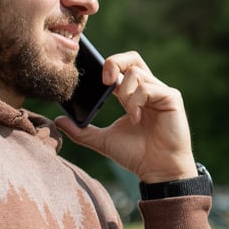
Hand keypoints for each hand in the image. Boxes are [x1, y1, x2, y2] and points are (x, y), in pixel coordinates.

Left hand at [53, 49, 195, 182]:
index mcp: (133, 95)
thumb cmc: (136, 155)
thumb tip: (58, 121)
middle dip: (115, 62)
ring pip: (136, 73)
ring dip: (125, 93)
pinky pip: (147, 88)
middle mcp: (148, 89)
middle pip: (132, 58)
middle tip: (105, 80)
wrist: (157, 171)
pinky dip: (136, 102)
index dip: (107, 65)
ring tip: (129, 115)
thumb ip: (81, 131)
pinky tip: (137, 119)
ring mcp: (161, 92)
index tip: (93, 78)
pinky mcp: (171, 97)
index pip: (121, 67)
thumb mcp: (103, 141)